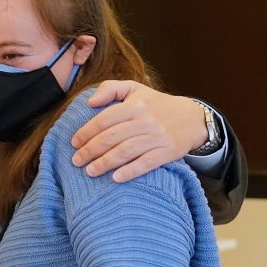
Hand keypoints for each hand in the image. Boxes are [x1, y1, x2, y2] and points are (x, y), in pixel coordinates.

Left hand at [71, 81, 207, 182]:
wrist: (192, 118)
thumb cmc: (157, 104)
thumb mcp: (135, 89)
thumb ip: (111, 88)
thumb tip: (90, 102)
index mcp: (135, 104)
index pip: (104, 119)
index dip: (86, 132)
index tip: (74, 143)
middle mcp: (145, 120)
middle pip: (111, 137)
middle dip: (90, 151)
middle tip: (77, 161)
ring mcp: (156, 137)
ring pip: (125, 151)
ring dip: (105, 163)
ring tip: (90, 171)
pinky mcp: (167, 152)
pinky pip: (146, 163)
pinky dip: (130, 171)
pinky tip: (116, 178)